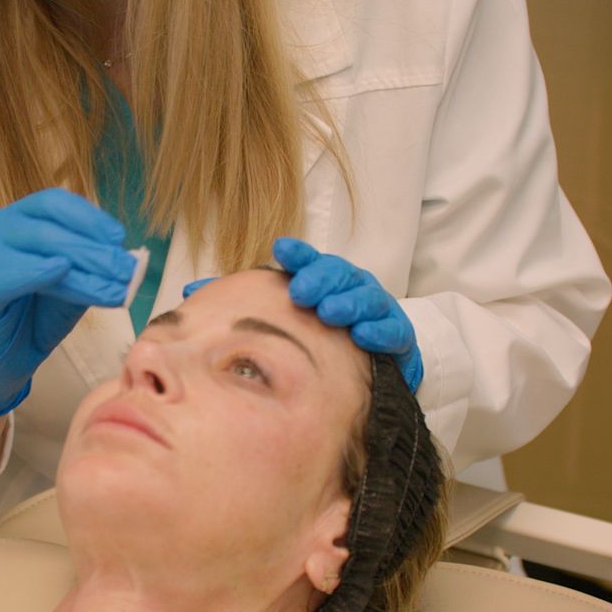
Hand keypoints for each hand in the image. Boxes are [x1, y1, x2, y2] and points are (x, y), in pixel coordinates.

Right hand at [0, 188, 135, 423]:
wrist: (5, 358)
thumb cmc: (37, 313)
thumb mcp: (73, 285)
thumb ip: (92, 268)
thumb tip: (128, 259)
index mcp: (19, 218)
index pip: (53, 203)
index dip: (89, 217)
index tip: (119, 236)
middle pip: (48, 228)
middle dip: (92, 249)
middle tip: (125, 268)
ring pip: (33, 253)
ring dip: (79, 269)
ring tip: (110, 286)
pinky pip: (5, 280)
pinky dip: (34, 273)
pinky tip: (60, 271)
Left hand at [272, 238, 423, 392]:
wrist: (378, 361)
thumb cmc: (330, 334)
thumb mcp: (299, 316)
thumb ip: (263, 301)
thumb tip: (212, 290)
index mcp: (330, 279)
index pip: (313, 262)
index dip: (299, 256)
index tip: (281, 250)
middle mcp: (355, 287)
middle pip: (340, 275)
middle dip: (320, 279)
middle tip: (300, 291)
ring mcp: (379, 309)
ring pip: (367, 300)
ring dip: (348, 304)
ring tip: (328, 312)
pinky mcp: (399, 335)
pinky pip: (392, 332)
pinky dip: (378, 332)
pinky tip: (362, 334)